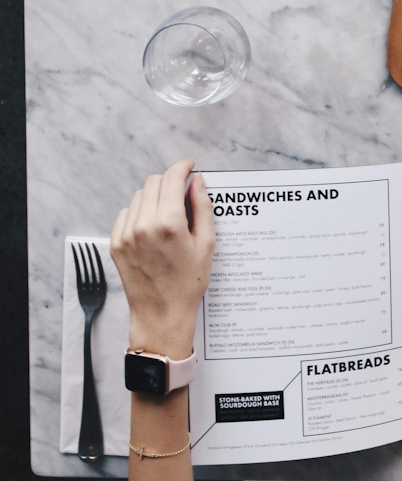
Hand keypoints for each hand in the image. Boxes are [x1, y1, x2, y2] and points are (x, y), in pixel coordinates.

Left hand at [110, 160, 215, 358]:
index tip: (190, 167)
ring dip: (155, 196)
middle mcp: (143, 225)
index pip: (171, 178)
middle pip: (154, 182)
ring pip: (139, 195)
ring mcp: (126, 235)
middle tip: (183, 192)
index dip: (182, 167)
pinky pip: (126, 213)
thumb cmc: (188, 282)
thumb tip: (198, 182)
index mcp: (168, 223)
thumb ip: (202, 207)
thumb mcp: (207, 243)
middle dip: (170, 181)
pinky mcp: (115, 244)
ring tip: (168, 212)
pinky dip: (140, 211)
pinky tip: (152, 225)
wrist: (162, 313)